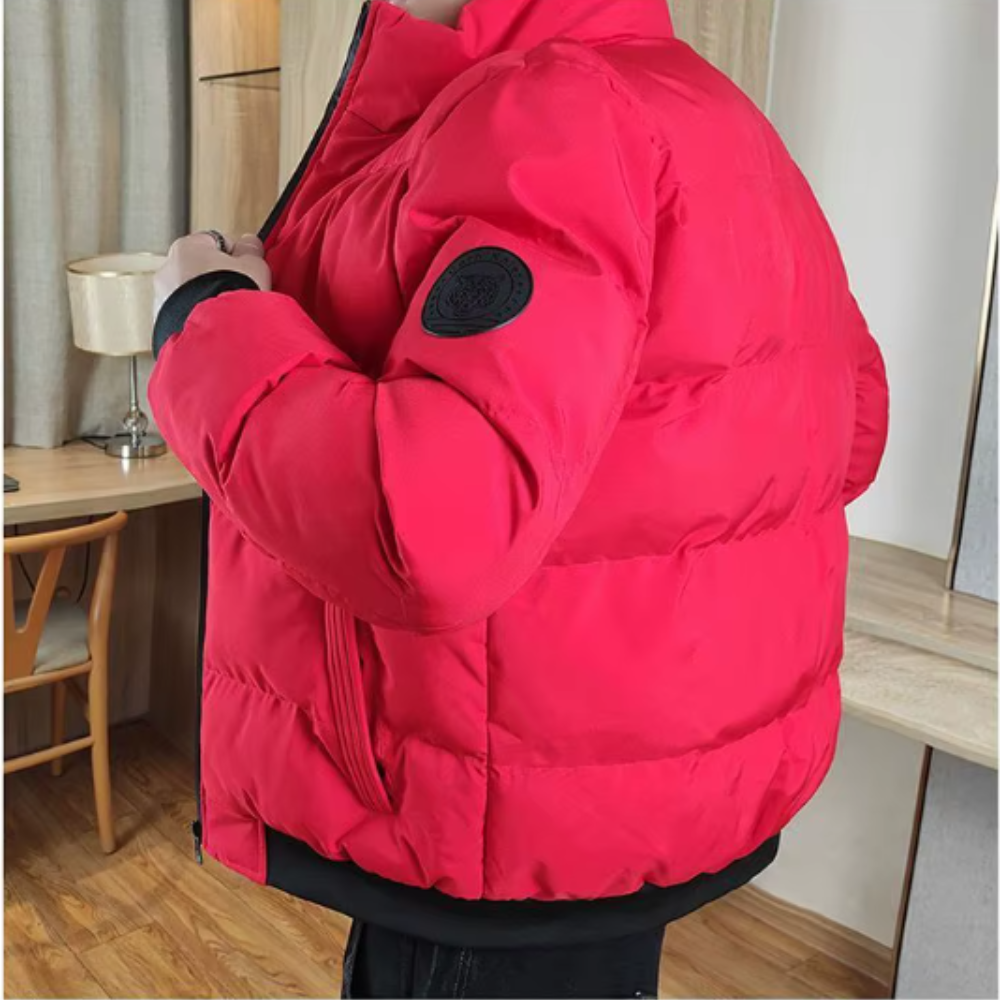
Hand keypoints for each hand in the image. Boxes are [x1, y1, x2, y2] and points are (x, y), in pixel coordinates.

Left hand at [154, 231, 271, 316]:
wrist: (219, 336)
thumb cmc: (234, 296)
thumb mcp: (254, 266)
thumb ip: (251, 250)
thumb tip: (249, 243)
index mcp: (186, 247)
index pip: (215, 242)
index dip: (236, 256)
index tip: (249, 269)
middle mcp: (167, 268)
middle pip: (199, 268)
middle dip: (218, 279)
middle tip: (240, 293)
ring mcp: (162, 298)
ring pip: (190, 294)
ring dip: (207, 300)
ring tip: (229, 315)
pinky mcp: (163, 322)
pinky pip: (185, 315)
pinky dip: (199, 319)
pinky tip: (217, 327)